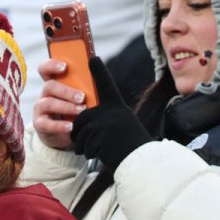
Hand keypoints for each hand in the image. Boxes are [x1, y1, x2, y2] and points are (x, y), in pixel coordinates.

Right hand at [32, 58, 88, 149]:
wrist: (69, 134)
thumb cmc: (77, 111)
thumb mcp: (82, 97)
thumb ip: (86, 86)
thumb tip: (96, 70)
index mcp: (55, 83)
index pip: (45, 69)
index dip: (52, 65)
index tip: (64, 67)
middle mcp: (45, 94)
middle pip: (49, 86)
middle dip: (66, 91)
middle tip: (82, 97)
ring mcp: (40, 109)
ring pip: (48, 103)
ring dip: (66, 106)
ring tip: (81, 110)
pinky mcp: (40, 124)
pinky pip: (47, 124)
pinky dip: (59, 125)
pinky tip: (71, 126)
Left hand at [70, 57, 152, 173]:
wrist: (141, 162)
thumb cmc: (129, 146)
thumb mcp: (119, 125)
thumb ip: (104, 118)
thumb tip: (81, 118)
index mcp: (117, 106)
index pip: (106, 85)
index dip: (99, 71)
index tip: (92, 57)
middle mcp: (111, 110)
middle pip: (80, 119)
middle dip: (80, 134)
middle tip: (96, 142)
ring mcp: (106, 122)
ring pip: (79, 133)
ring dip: (85, 145)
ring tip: (103, 148)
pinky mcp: (101, 135)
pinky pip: (82, 145)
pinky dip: (89, 153)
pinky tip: (104, 154)